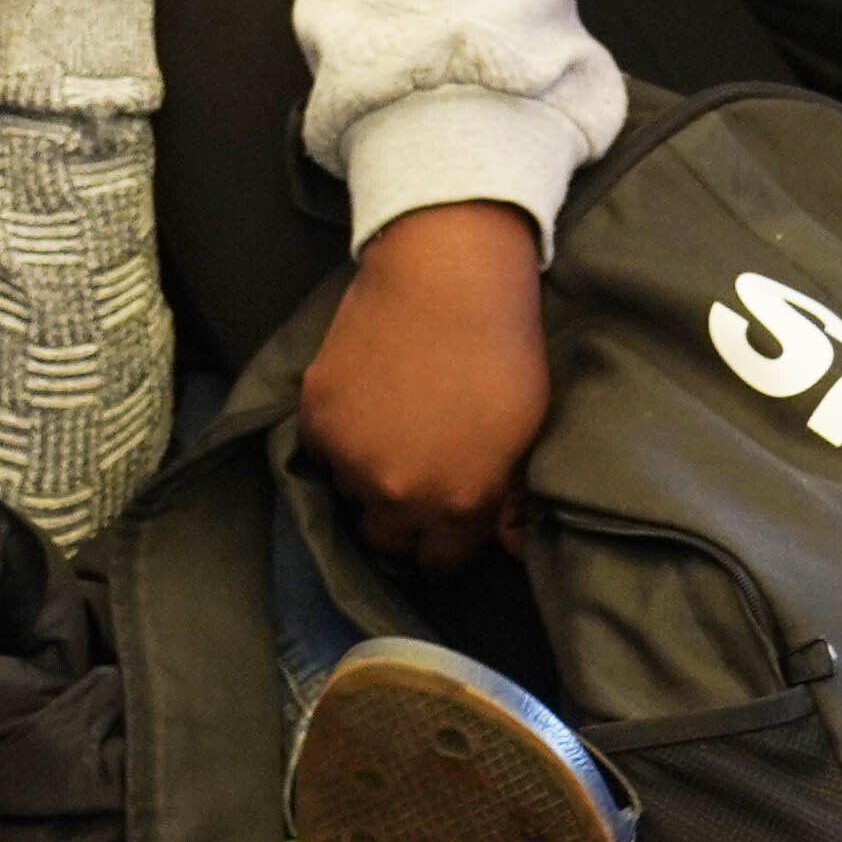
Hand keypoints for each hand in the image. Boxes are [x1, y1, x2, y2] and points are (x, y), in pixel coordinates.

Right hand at [298, 200, 550, 571]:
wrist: (447, 279)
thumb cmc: (504, 353)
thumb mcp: (525, 435)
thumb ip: (507, 498)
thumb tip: (508, 545)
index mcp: (458, 504)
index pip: (439, 562)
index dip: (445, 543)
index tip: (445, 519)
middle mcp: (399, 494)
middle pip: (387, 539)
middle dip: (401, 518)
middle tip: (414, 477)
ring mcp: (350, 458)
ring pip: (350, 493)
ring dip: (365, 476)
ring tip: (388, 432)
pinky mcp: (316, 419)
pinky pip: (322, 452)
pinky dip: (338, 437)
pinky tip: (363, 403)